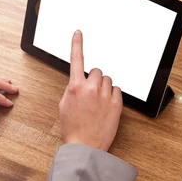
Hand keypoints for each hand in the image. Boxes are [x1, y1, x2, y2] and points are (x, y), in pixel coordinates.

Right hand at [58, 30, 122, 150]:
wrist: (84, 146)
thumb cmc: (72, 128)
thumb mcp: (64, 105)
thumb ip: (72, 89)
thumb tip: (79, 82)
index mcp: (75, 87)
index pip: (76, 59)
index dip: (77, 44)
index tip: (78, 33)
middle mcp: (91, 89)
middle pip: (97, 71)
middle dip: (95, 79)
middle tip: (92, 92)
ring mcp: (105, 96)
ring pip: (108, 80)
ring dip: (104, 87)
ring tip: (98, 103)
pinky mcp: (117, 104)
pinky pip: (117, 90)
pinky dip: (113, 96)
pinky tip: (106, 107)